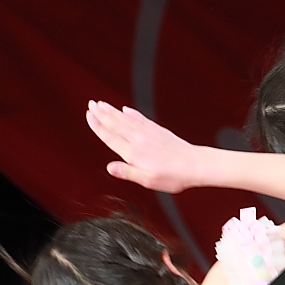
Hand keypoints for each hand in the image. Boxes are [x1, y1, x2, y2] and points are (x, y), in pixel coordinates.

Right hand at [86, 100, 200, 192]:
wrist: (195, 165)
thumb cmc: (174, 176)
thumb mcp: (148, 180)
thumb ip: (128, 173)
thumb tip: (109, 168)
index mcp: (135, 153)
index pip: (111, 137)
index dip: (98, 126)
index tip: (89, 116)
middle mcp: (140, 140)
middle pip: (116, 124)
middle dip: (102, 114)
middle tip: (91, 104)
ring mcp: (149, 134)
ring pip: (126, 119)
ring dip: (113, 111)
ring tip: (102, 103)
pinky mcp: (158, 131)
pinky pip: (141, 119)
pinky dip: (132, 113)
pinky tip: (126, 109)